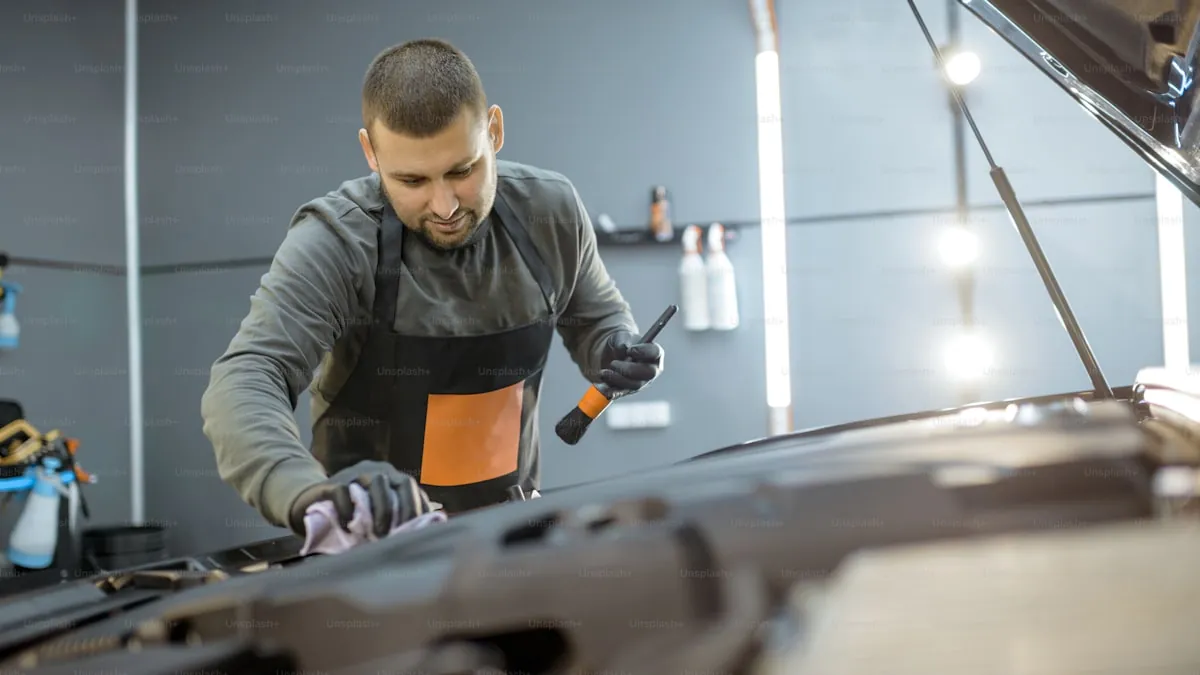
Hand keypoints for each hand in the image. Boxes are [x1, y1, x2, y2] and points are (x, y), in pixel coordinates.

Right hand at [287, 460, 431, 537]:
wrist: (309, 503)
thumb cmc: (350, 513)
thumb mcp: (373, 514)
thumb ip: (393, 518)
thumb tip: (417, 536)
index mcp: (388, 476)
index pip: (409, 485)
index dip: (417, 505)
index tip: (420, 529)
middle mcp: (373, 470)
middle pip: (396, 482)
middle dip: (400, 508)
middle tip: (396, 533)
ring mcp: (352, 473)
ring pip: (374, 482)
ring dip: (379, 509)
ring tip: (377, 534)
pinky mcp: (330, 483)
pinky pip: (342, 492)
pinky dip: (347, 511)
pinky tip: (347, 528)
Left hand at [599, 330, 663, 392]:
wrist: (612, 353)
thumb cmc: (622, 342)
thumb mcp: (621, 336)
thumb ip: (624, 340)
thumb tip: (624, 349)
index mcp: (654, 352)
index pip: (655, 352)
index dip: (644, 352)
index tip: (630, 350)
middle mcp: (651, 369)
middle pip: (648, 373)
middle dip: (630, 369)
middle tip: (613, 363)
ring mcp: (642, 382)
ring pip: (634, 385)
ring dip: (617, 379)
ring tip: (603, 373)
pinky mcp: (629, 390)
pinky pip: (622, 393)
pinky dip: (612, 392)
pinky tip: (603, 389)